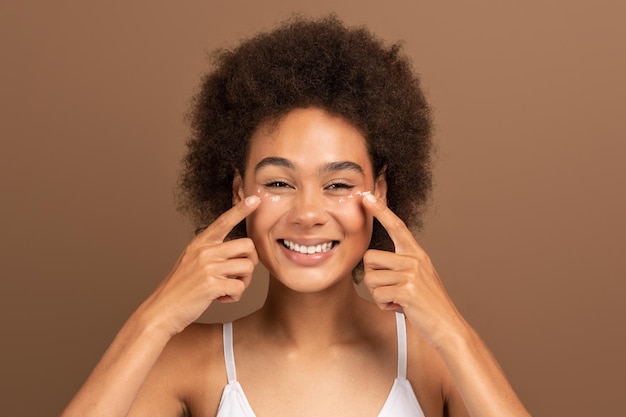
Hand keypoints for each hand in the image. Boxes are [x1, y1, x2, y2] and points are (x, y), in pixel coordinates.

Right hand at [141, 195, 260, 335]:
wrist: (162, 310)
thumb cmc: (181, 288)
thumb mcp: (192, 261)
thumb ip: (212, 252)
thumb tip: (240, 251)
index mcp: (200, 243)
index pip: (224, 221)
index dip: (241, 209)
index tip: (255, 199)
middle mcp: (204, 251)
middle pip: (248, 246)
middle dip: (250, 263)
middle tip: (238, 275)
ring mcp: (207, 267)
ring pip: (248, 267)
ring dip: (243, 282)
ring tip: (227, 289)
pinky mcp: (210, 285)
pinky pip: (240, 287)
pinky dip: (235, 296)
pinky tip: (221, 298)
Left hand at [361, 193, 463, 347]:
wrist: (447, 327)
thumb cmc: (427, 306)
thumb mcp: (417, 278)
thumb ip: (399, 266)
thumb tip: (371, 262)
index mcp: (417, 254)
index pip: (396, 226)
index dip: (380, 210)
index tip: (366, 195)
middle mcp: (415, 259)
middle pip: (370, 258)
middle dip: (372, 277)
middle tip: (390, 291)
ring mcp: (412, 274)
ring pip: (370, 278)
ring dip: (378, 294)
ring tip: (397, 300)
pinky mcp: (408, 290)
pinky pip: (378, 294)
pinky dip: (384, 305)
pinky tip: (400, 307)